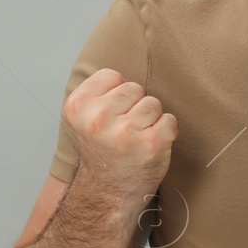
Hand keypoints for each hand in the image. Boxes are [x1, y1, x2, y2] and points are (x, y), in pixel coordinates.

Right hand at [62, 68, 177, 203]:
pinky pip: (170, 121)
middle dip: (134, 106)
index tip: (110, 116)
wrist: (107, 194)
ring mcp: (125, 133)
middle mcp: (98, 119)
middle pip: (134, 88)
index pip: (112, 75)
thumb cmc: (102, 151)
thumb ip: (97, 92)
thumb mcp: (83, 118)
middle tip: (124, 131)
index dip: (116, 94)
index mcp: (77, 107)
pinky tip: (151, 146)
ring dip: (151, 120)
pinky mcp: (151, 145)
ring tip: (136, 139)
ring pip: (153, 103)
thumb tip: (128, 54)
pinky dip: (166, 132)